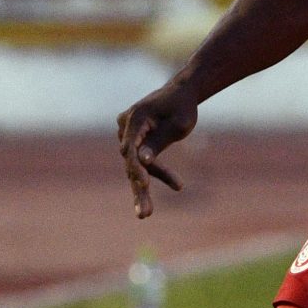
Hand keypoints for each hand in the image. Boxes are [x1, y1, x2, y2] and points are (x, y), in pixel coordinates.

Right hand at [116, 82, 197, 218]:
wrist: (181, 93)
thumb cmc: (182, 107)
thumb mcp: (177, 125)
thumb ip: (158, 142)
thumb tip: (141, 160)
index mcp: (135, 118)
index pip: (131, 147)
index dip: (136, 167)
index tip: (144, 184)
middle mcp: (126, 126)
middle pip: (131, 161)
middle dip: (139, 188)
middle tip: (144, 214)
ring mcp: (128, 136)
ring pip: (136, 166)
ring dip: (144, 189)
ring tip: (146, 214)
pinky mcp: (135, 144)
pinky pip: (144, 163)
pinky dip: (158, 173)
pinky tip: (178, 185)